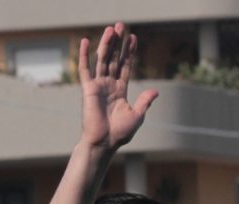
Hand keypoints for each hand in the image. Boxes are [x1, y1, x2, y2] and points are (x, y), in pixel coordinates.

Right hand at [77, 22, 157, 150]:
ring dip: (106, 44)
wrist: (104, 143)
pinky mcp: (88, 89)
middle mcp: (108, 85)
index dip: (129, 52)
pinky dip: (83, 55)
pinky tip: (84, 41)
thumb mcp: (137, 116)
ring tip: (111, 29)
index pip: (125, 66)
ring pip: (102, 60)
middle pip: (114, 59)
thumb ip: (144, 101)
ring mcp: (98, 86)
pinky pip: (84, 69)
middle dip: (117, 43)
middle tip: (120, 25)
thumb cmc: (120, 133)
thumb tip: (155, 91)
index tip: (133, 38)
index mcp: (120, 90)